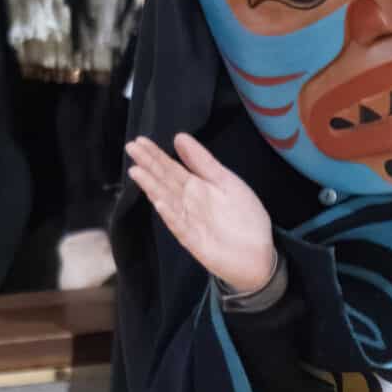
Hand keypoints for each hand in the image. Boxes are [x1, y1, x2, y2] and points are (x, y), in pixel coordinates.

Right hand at [125, 132, 277, 292]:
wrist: (260, 254)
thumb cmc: (243, 219)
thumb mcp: (226, 182)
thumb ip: (203, 162)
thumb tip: (179, 137)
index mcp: (195, 188)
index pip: (170, 168)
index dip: (155, 154)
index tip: (138, 139)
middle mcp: (188, 204)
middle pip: (164, 181)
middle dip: (148, 165)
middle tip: (130, 148)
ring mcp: (189, 223)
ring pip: (167, 201)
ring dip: (152, 187)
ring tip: (137, 171)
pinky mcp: (196, 242)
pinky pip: (181, 227)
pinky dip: (171, 215)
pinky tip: (161, 202)